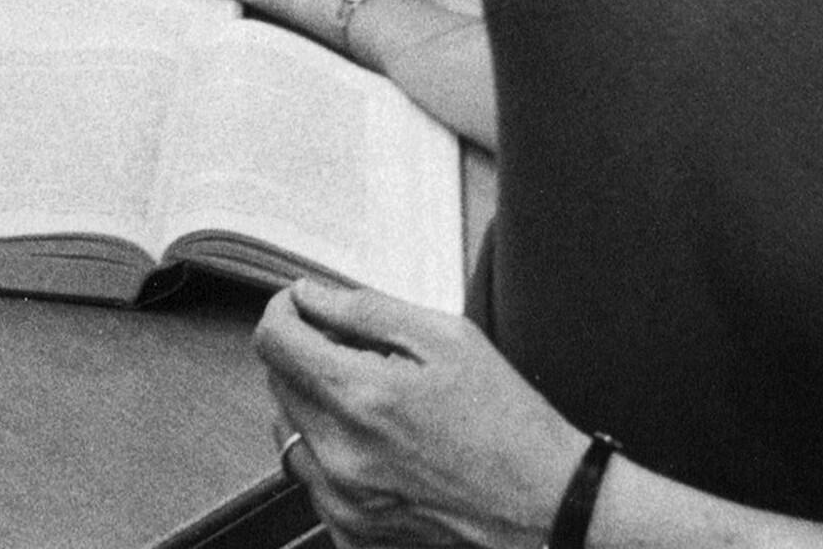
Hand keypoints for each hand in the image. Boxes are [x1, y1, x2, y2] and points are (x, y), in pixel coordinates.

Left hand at [258, 279, 583, 548]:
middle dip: (304, 352)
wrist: (548, 503)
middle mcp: (341, 454)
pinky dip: (328, 449)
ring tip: (369, 395)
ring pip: (288, 429)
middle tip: (353, 347)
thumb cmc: (507, 420)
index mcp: (362, 398)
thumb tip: (309, 295)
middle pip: (276, 382)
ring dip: (311, 401)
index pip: (273, 341)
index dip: (283, 311)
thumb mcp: (448, 338)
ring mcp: (343, 498)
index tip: (303, 306)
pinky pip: (310, 474)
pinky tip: (375, 439)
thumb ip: (366, 310)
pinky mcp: (352, 527)